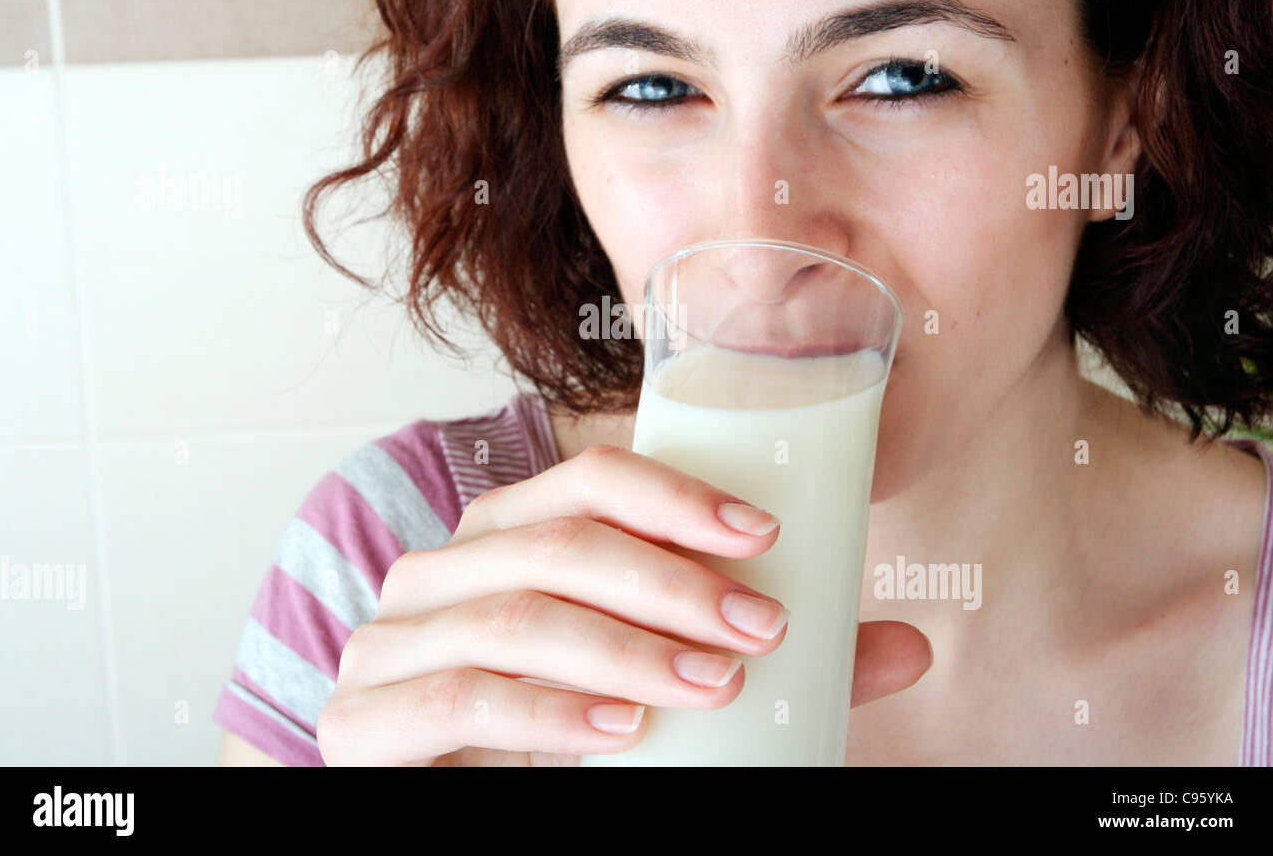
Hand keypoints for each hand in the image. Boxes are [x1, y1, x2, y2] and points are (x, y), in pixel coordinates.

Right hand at [316, 444, 929, 765]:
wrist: (448, 791)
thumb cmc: (557, 728)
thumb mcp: (658, 681)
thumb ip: (762, 658)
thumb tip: (909, 643)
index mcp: (503, 536)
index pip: (585, 481)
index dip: (674, 496)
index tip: (762, 536)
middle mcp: (439, 572)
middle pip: (554, 543)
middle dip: (668, 581)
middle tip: (758, 625)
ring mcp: (392, 642)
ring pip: (514, 616)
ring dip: (626, 647)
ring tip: (712, 682)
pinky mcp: (364, 721)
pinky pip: (462, 697)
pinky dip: (549, 712)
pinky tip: (622, 728)